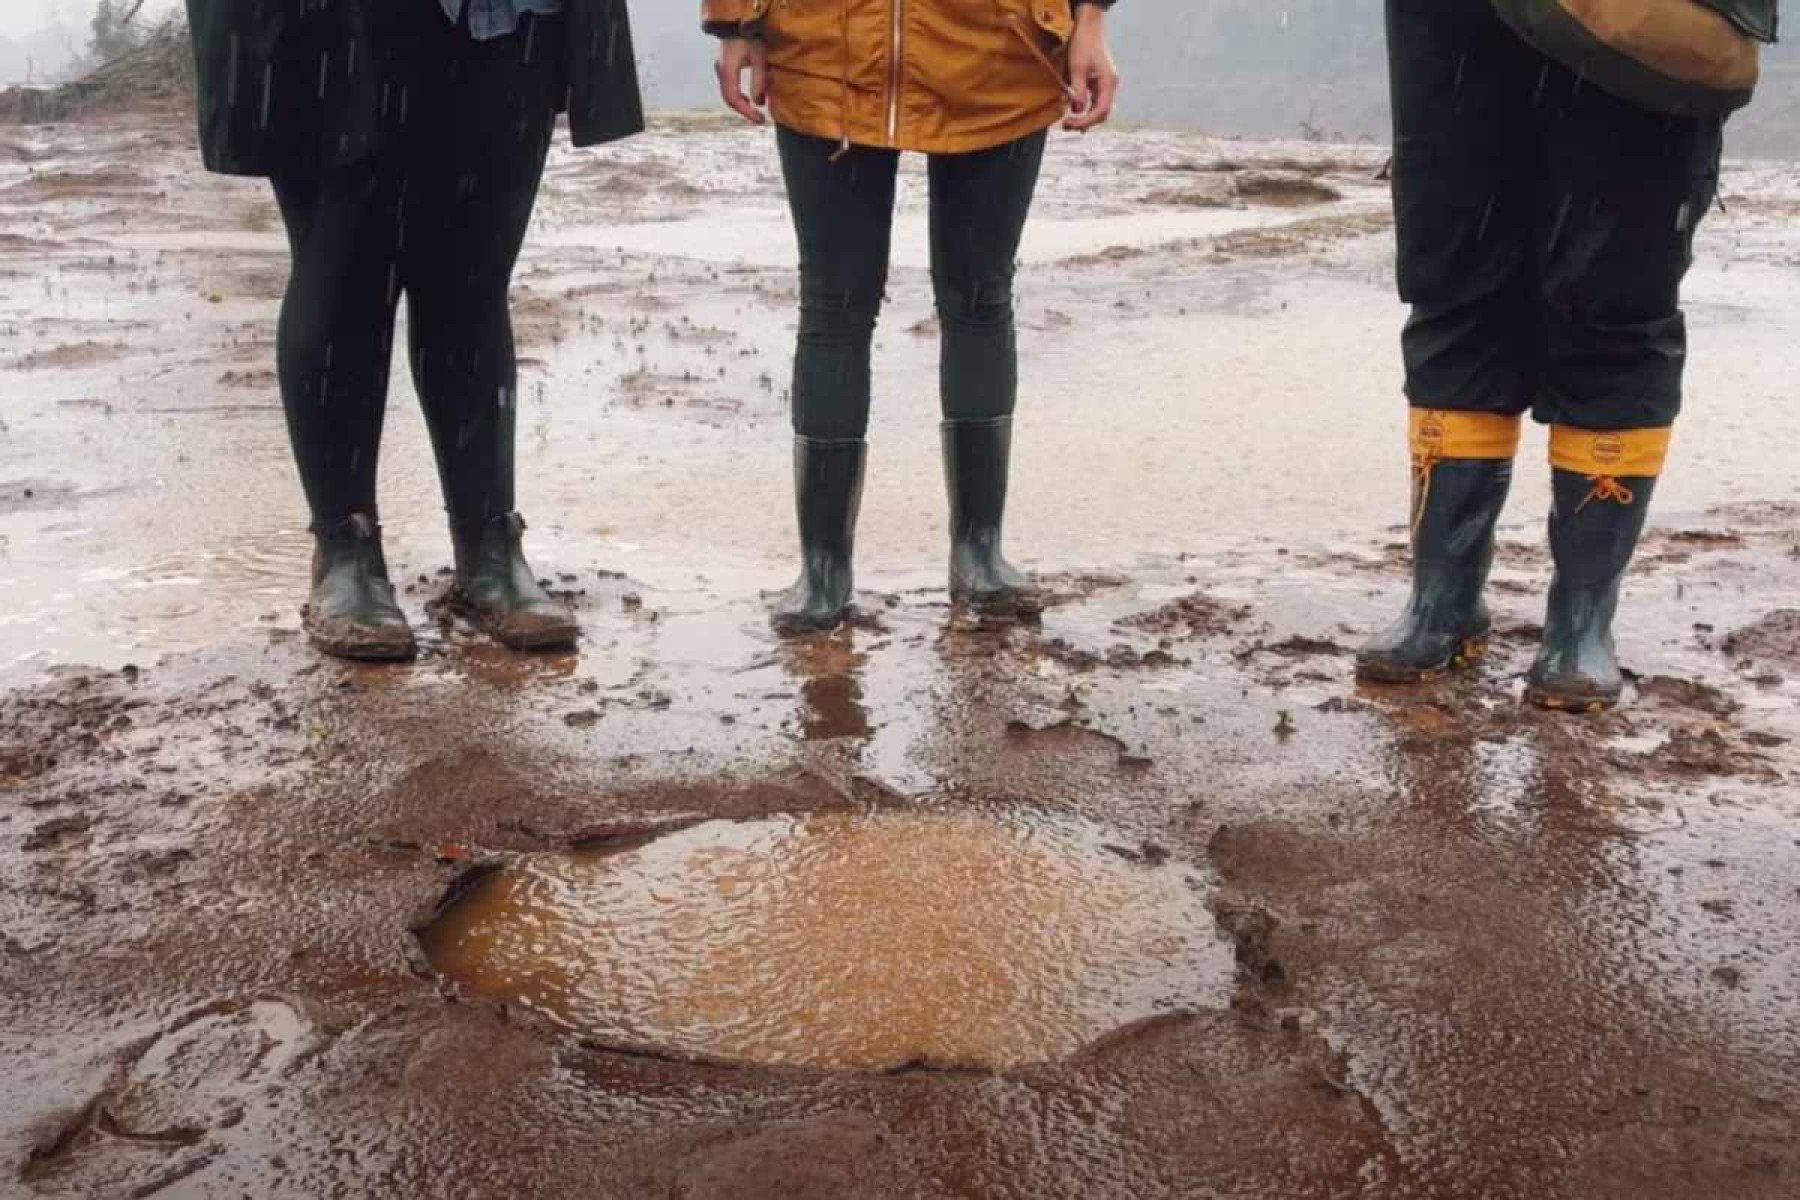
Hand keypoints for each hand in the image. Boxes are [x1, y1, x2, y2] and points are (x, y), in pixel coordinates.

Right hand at [716, 37, 768, 124]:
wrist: (738, 21)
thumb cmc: (751, 37)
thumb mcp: (759, 58)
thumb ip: (759, 81)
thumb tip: (759, 103)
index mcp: (727, 71)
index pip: (734, 99)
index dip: (747, 112)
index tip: (760, 120)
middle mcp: (721, 71)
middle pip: (729, 99)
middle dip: (745, 111)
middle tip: (760, 119)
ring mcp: (721, 68)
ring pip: (729, 93)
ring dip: (742, 103)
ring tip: (756, 111)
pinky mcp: (724, 66)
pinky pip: (729, 86)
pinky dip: (739, 95)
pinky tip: (749, 98)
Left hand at [1064, 7, 1118, 132]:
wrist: (1088, 29)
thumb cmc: (1083, 45)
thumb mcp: (1077, 68)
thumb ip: (1078, 90)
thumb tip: (1077, 110)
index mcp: (1109, 82)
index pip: (1101, 111)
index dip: (1086, 121)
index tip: (1069, 124)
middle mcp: (1110, 86)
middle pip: (1101, 113)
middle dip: (1085, 122)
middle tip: (1066, 126)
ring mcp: (1105, 85)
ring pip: (1098, 109)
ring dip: (1085, 118)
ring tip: (1068, 123)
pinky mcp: (1099, 83)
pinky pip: (1094, 102)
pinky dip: (1084, 109)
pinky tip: (1073, 114)